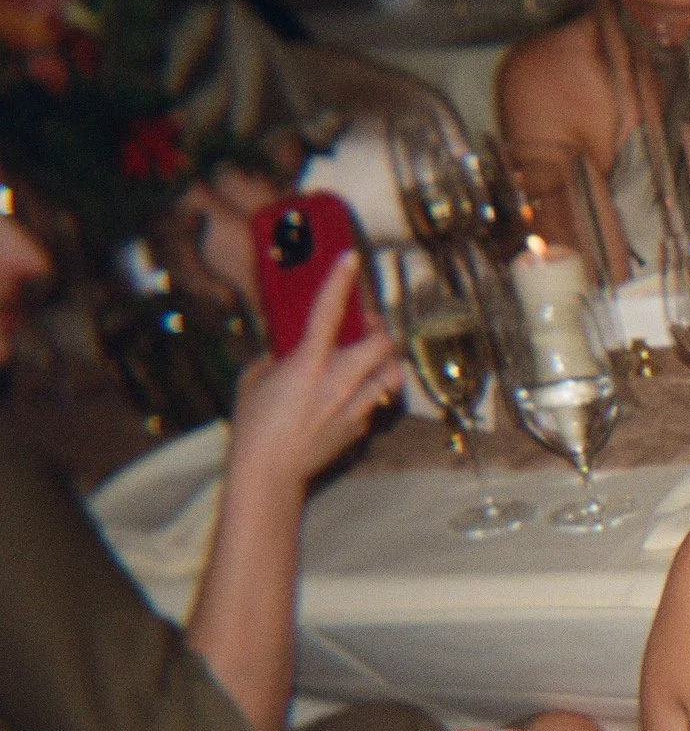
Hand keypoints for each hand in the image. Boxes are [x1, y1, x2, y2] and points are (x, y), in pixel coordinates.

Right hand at [226, 254, 402, 500]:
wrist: (270, 472)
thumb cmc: (255, 423)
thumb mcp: (255, 378)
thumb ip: (277, 355)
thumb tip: (290, 344)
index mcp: (309, 363)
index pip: (329, 312)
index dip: (341, 281)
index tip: (352, 259)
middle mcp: (340, 381)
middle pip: (384, 343)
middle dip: (379, 331)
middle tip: (366, 327)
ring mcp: (356, 405)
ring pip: (392, 374)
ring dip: (384, 363)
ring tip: (368, 360)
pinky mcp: (362, 426)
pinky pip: (378, 400)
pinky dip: (372, 392)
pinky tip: (353, 394)